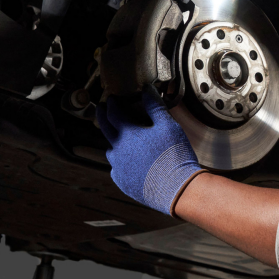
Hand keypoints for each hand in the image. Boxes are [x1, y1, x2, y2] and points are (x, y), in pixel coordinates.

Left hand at [97, 87, 204, 215]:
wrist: (176, 188)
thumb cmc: (173, 155)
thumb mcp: (168, 125)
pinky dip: (120, 162)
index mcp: (127, 134)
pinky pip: (117, 169)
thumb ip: (155, 106)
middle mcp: (118, 150)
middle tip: (102, 109)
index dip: (112, 104)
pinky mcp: (124, 183)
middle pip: (105, 129)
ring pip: (111, 151)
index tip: (112, 98)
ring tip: (118, 137)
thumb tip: (147, 90)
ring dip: (113, 141)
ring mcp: (119, 168)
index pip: (113, 114)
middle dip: (103, 117)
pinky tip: (128, 161)